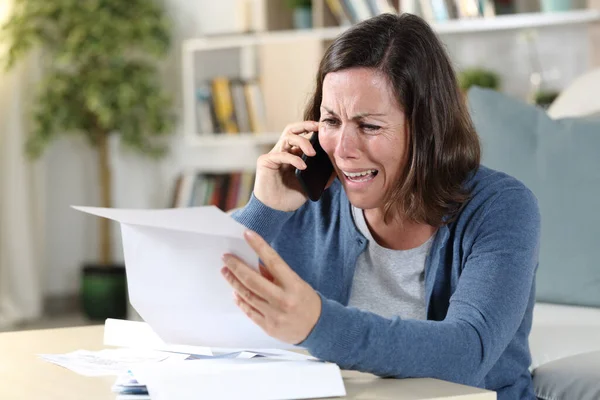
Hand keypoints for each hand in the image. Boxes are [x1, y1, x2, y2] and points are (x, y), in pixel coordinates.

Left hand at [221, 230, 321, 344]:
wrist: (318, 327)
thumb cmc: (306, 301)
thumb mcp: (296, 283)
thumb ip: (275, 274)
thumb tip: (254, 263)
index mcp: (293, 285)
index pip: (273, 261)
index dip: (259, 246)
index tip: (247, 234)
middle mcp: (283, 299)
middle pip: (253, 280)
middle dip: (236, 267)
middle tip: (226, 257)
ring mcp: (274, 314)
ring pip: (247, 295)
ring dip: (234, 282)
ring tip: (226, 271)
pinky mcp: (268, 326)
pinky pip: (249, 311)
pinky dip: (240, 300)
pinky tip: (234, 292)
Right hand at [254, 121, 318, 211]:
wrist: (276, 210)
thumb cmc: (291, 196)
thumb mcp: (310, 184)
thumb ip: (321, 176)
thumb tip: (337, 168)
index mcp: (292, 154)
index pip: (301, 135)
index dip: (311, 129)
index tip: (326, 129)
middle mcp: (283, 151)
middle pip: (292, 129)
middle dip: (305, 125)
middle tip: (319, 128)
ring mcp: (274, 155)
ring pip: (287, 137)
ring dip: (302, 142)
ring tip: (312, 153)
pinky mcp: (265, 162)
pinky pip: (281, 154)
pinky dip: (293, 158)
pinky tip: (302, 166)